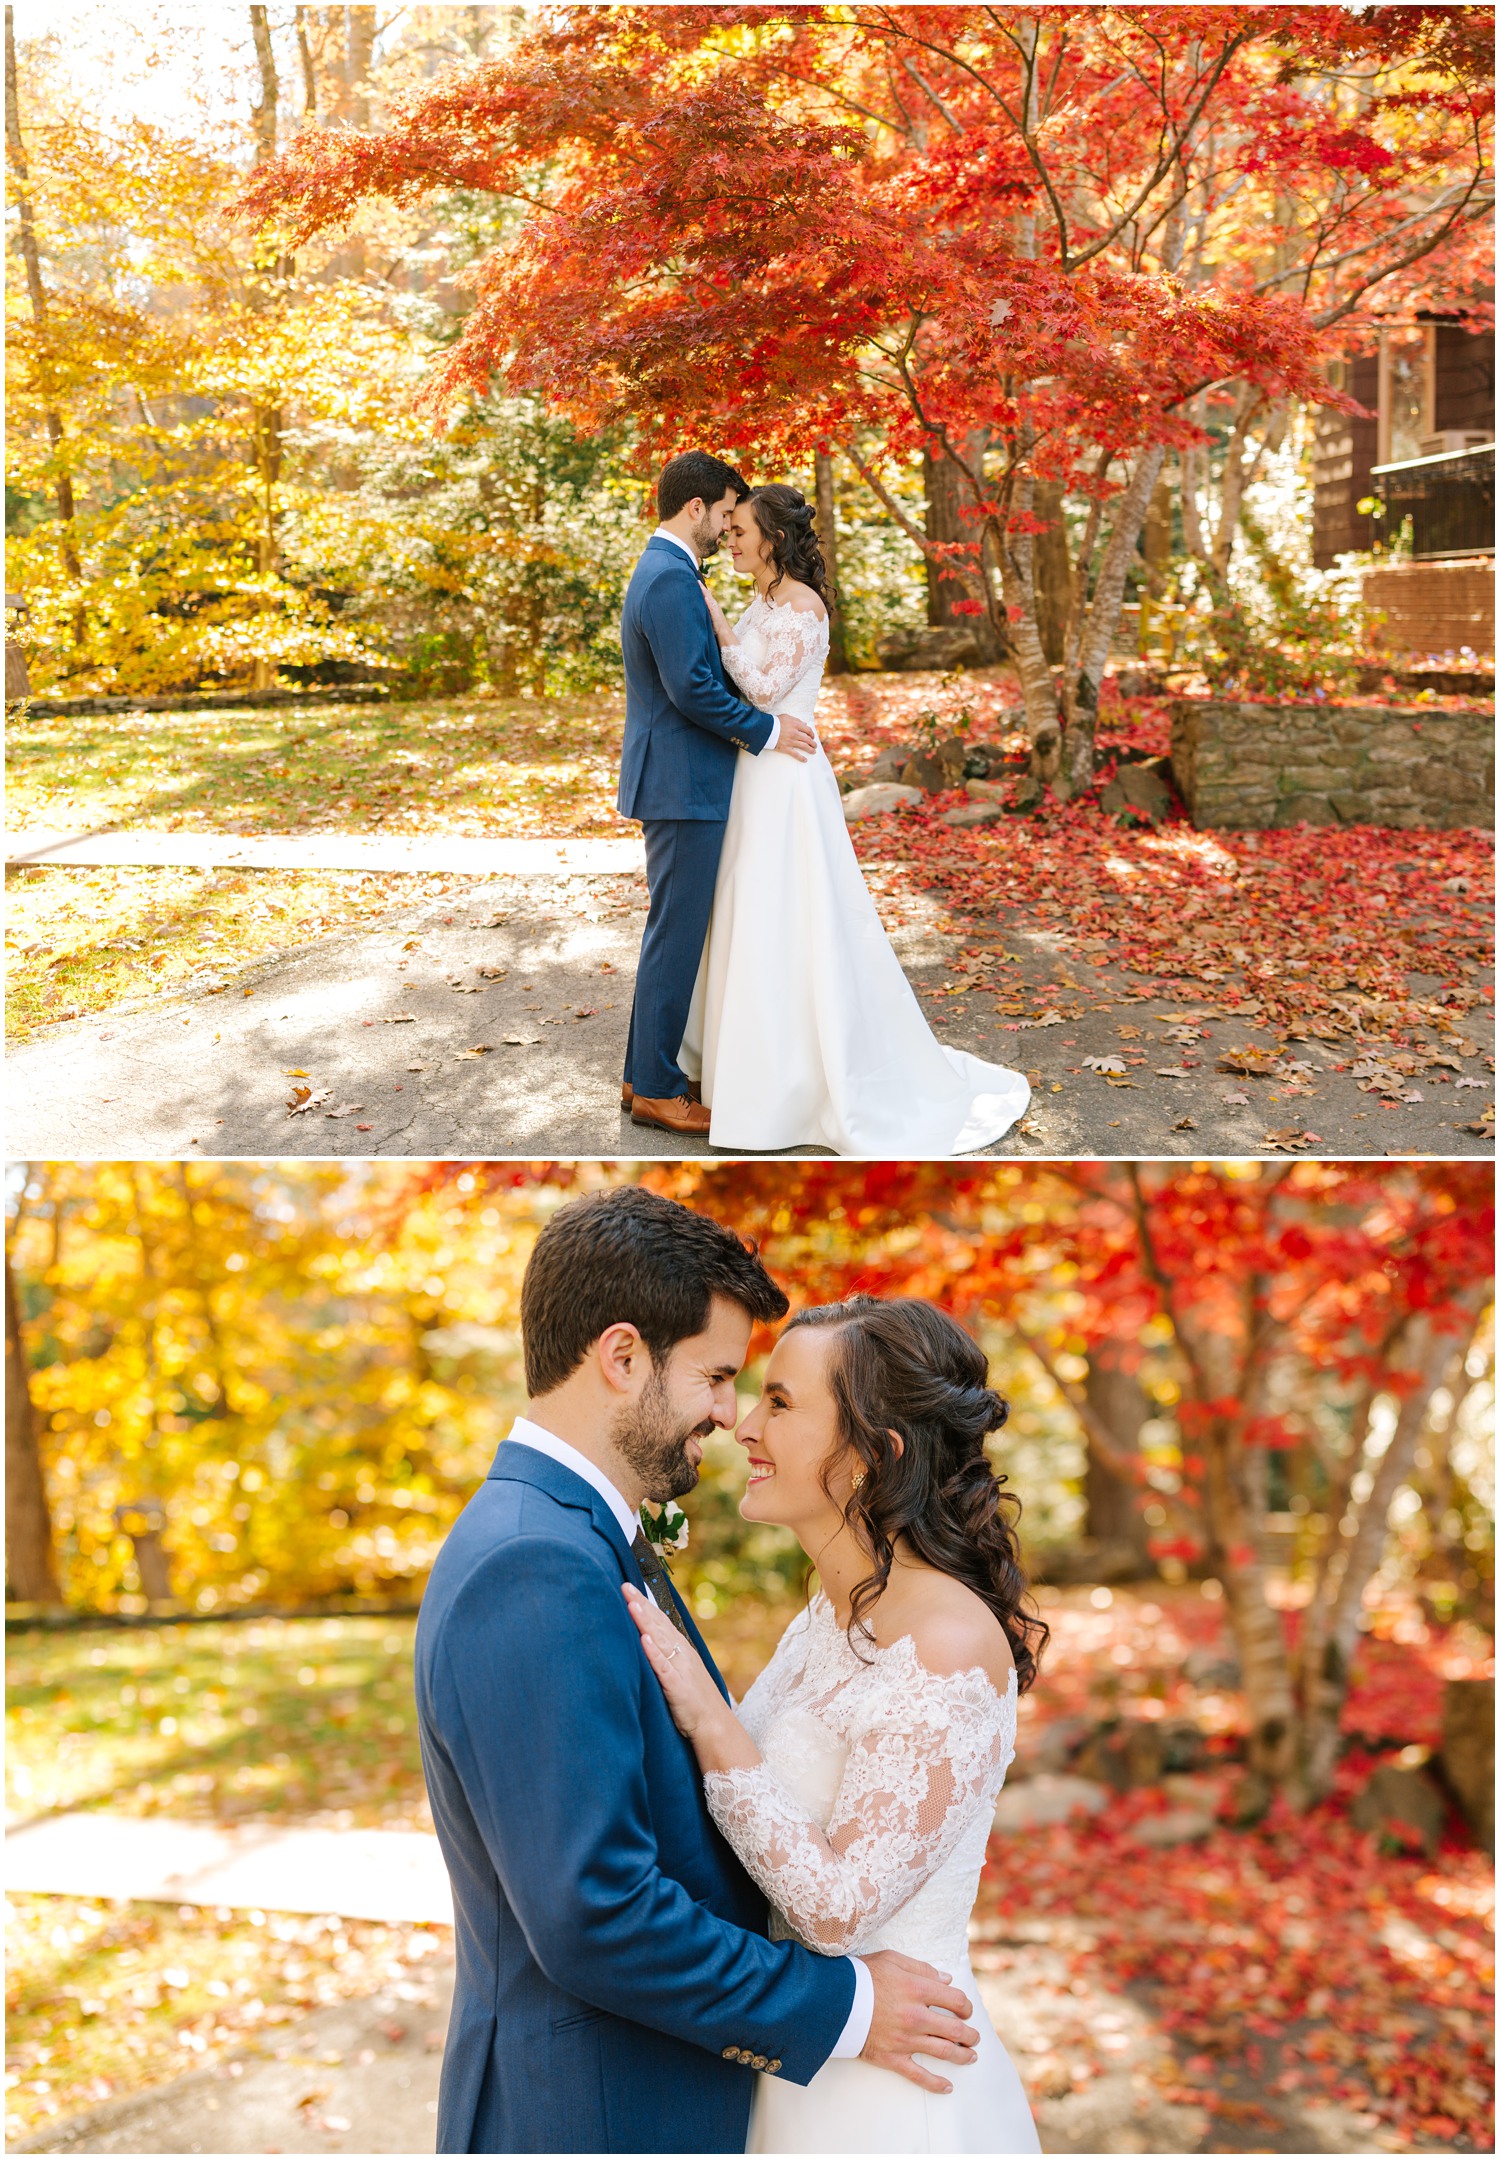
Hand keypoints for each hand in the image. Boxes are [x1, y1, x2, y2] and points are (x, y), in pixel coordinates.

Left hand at [623, 1583, 727, 1744]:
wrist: (715, 1726)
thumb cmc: (696, 1703)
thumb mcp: (681, 1675)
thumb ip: (667, 1660)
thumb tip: (648, 1645)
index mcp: (682, 1650)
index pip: (660, 1621)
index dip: (645, 1604)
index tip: (629, 1588)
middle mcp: (682, 1654)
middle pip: (658, 1624)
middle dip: (641, 1604)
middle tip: (624, 1586)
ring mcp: (680, 1669)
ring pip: (660, 1640)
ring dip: (645, 1621)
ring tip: (632, 1604)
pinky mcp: (677, 1686)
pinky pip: (663, 1667)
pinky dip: (654, 1652)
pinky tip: (644, 1639)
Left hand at [700, 581, 732, 645]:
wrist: (724, 633)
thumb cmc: (717, 628)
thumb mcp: (710, 618)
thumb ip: (706, 613)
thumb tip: (699, 610)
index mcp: (712, 606)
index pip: (706, 596)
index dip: (702, 590)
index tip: (697, 583)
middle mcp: (714, 606)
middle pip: (707, 595)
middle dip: (702, 588)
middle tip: (697, 580)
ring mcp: (715, 609)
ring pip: (709, 598)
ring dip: (704, 592)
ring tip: (699, 585)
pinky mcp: (716, 614)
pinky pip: (711, 607)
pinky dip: (708, 602)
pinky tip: (705, 597)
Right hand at [772, 715, 816, 760]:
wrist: (765, 729)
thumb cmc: (775, 722)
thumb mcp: (787, 717)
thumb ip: (797, 720)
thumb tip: (805, 724)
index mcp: (796, 725)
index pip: (808, 730)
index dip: (812, 733)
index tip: (812, 736)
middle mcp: (795, 733)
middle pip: (808, 739)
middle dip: (813, 743)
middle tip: (815, 745)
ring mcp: (791, 741)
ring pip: (804, 746)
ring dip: (810, 749)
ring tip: (813, 751)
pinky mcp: (786, 748)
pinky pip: (795, 754)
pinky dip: (801, 758)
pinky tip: (805, 760)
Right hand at [859, 1949, 978, 2095]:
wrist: (832, 2000)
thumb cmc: (861, 1976)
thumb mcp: (892, 1959)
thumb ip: (922, 1968)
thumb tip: (947, 1979)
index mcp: (917, 1989)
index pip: (955, 2000)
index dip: (966, 2006)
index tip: (966, 2010)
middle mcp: (915, 2016)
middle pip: (954, 2029)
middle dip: (970, 2035)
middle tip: (974, 2037)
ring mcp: (905, 2039)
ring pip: (943, 2052)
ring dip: (963, 2056)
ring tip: (972, 2057)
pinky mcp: (892, 2058)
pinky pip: (918, 2076)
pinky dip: (936, 2084)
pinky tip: (948, 2087)